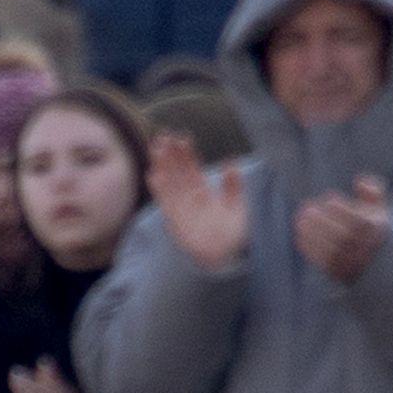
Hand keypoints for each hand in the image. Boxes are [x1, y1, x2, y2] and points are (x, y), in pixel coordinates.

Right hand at [149, 132, 250, 273]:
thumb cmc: (232, 234)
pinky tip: (153, 174)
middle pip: (176, 172)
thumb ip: (233, 186)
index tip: (182, 137)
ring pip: (169, 183)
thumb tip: (232, 162)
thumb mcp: (238, 206)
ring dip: (162, 165)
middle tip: (163, 135)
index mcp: (203, 193)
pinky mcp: (175, 220)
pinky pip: (166, 201)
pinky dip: (159, 189)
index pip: (192, 169)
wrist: (224, 257)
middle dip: (170, 154)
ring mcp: (180, 209)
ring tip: (156, 148)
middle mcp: (189, 199)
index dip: (187, 153)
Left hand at [296, 175, 391, 284]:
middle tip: (307, 209)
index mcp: (375, 231)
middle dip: (323, 221)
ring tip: (299, 219)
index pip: (358, 221)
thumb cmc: (371, 226)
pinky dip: (309, 246)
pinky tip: (299, 233)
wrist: (373, 260)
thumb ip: (373, 191)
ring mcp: (349, 261)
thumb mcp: (378, 207)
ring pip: (330, 249)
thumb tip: (359, 180)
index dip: (342, 209)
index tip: (329, 198)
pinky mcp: (336, 271)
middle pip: (342, 236)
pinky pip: (321, 260)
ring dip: (312, 234)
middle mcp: (363, 248)